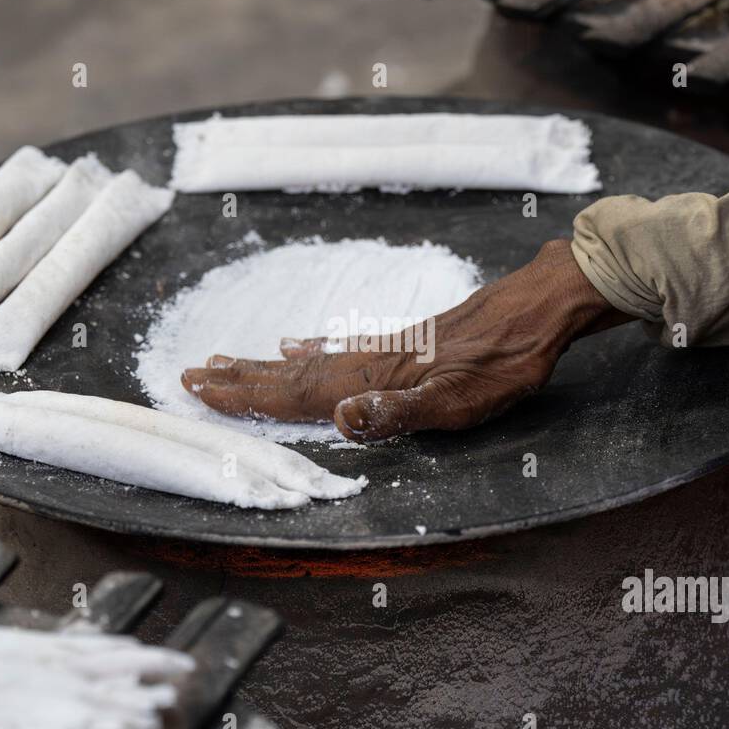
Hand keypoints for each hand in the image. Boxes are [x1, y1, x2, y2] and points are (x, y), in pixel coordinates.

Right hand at [181, 239, 632, 441]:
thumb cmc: (504, 363)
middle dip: (241, 380)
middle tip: (190, 375)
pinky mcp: (405, 342)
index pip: (298, 393)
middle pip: (292, 376)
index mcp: (375, 380)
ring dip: (264, 367)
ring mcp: (385, 349)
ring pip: (310, 362)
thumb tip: (342, 419)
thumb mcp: (459, 400)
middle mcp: (370, 362)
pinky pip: (341, 348)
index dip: (248, 395)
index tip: (199, 389)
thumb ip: (398, 412)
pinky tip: (297, 345)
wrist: (538, 309)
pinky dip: (311, 350)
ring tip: (226, 362)